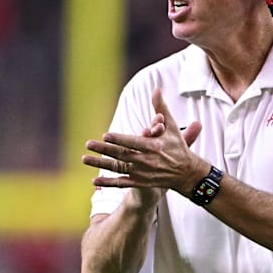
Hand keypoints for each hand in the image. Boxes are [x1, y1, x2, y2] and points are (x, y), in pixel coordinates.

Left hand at [82, 88, 205, 197]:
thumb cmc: (177, 147)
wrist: (187, 173)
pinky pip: (121, 183)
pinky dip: (108, 182)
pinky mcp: (141, 182)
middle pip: (122, 154)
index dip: (119, 139)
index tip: (105, 136)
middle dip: (104, 149)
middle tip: (89, 144)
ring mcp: (143, 173)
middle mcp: (147, 161)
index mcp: (154, 146)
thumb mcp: (172, 126)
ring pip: (118, 168)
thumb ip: (161, 107)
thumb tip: (156, 89)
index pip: (133, 142)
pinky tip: (94, 180)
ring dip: (100, 164)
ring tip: (85, 158)